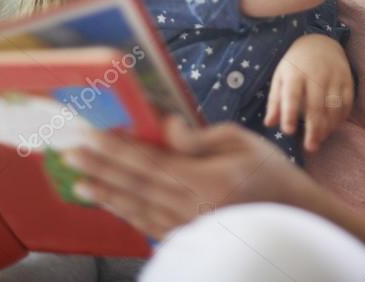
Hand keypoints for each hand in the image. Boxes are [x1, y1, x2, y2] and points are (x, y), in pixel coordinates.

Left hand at [63, 117, 308, 239]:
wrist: (295, 217)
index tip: (89, 136)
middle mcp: (195, 210)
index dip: (116, 150)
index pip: (150, 163)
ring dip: (106, 194)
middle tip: (69, 153)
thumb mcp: (240, 141)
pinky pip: (150, 226)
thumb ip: (197, 136)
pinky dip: (126, 213)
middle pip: (136, 186)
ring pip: (138, 209)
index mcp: (209, 182)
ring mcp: (191, 229)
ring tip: (79, 180)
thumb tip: (163, 125)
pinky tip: (110, 202)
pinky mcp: (191, 238)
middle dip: (99, 168)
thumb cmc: (271, 172)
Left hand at [263, 34, 354, 151]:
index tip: (288, 131)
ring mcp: (334, 77)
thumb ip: (275, 101)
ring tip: (319, 140)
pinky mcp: (347, 80)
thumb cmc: (295, 65)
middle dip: (314, 128)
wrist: (320, 42)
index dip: (290, 113)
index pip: (292, 95)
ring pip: (333, 107)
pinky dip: (340, 119)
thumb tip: (269, 124)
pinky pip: (346, 104)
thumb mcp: (280, 77)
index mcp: (295, 73)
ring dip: (327, 127)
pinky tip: (331, 128)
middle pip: (316, 105)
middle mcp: (316, 74)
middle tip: (310, 147)